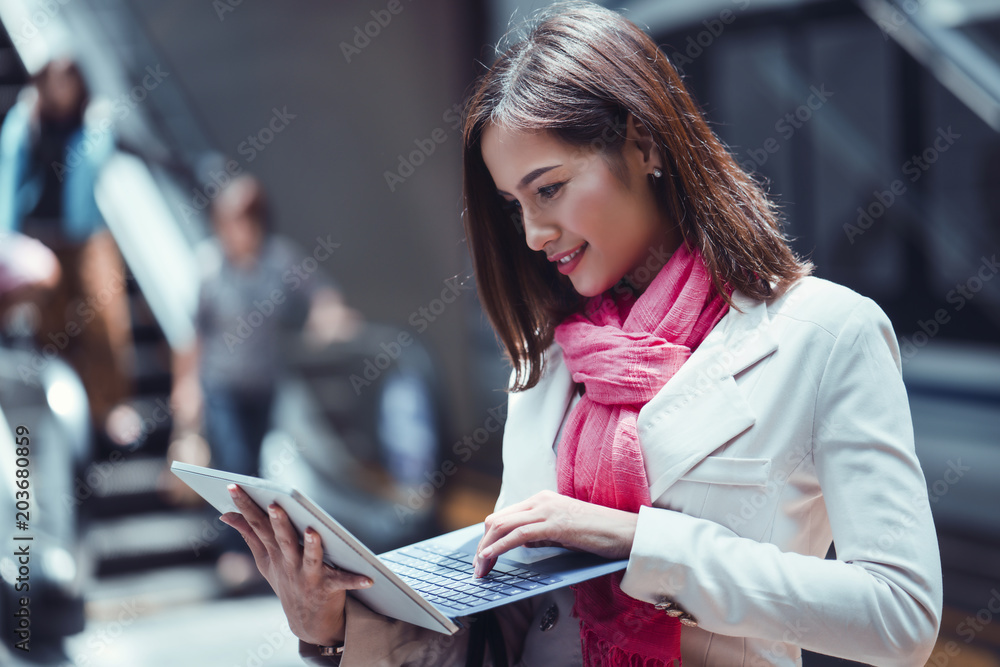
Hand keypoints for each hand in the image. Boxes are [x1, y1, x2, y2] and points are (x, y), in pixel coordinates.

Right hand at [219, 484, 372, 644]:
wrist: (308, 623)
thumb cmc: (287, 582)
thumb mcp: (266, 561)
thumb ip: (249, 535)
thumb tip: (226, 514)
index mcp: (274, 553)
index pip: (257, 525)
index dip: (245, 506)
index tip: (233, 486)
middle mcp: (288, 563)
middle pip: (283, 539)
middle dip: (278, 522)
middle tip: (276, 504)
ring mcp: (308, 577)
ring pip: (310, 558)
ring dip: (312, 546)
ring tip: (312, 530)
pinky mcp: (328, 589)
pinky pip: (343, 582)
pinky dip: (355, 580)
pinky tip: (368, 577)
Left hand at [473, 490, 638, 576]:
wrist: (627, 532)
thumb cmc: (600, 534)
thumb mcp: (564, 531)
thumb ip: (543, 532)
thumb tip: (522, 540)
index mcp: (543, 500)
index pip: (505, 516)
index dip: (489, 537)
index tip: (482, 558)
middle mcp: (541, 500)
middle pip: (498, 519)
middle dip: (482, 544)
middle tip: (477, 568)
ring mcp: (548, 510)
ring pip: (503, 525)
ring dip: (486, 549)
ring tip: (480, 570)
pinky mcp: (554, 524)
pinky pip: (518, 535)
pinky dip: (498, 547)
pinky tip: (489, 558)